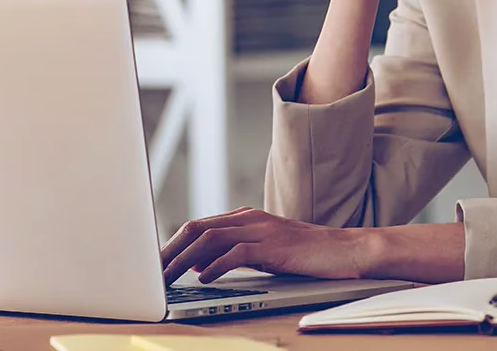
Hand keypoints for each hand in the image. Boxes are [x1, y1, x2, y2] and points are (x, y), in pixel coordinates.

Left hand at [160, 207, 368, 283]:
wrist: (345, 250)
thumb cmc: (304, 254)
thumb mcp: (262, 251)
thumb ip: (231, 252)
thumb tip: (196, 263)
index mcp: (244, 217)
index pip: (198, 225)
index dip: (173, 243)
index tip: (155, 264)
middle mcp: (249, 218)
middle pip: (198, 228)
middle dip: (170, 250)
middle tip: (152, 273)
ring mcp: (261, 230)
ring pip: (211, 239)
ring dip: (185, 260)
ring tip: (168, 278)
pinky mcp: (274, 246)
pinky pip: (237, 253)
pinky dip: (216, 266)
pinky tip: (204, 279)